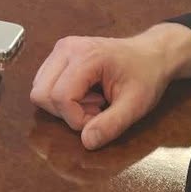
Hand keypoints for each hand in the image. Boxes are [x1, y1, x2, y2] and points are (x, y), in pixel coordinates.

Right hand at [30, 23, 190, 149]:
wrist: (151, 54)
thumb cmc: (146, 76)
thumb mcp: (135, 105)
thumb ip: (111, 125)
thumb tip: (86, 142)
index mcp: (86, 56)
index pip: (60, 97)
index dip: (76, 118)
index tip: (100, 116)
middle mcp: (65, 49)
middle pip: (41, 94)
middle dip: (65, 112)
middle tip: (95, 108)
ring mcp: (60, 50)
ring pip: (39, 90)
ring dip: (62, 105)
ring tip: (91, 100)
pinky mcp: (59, 55)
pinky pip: (44, 84)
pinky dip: (61, 97)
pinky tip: (84, 94)